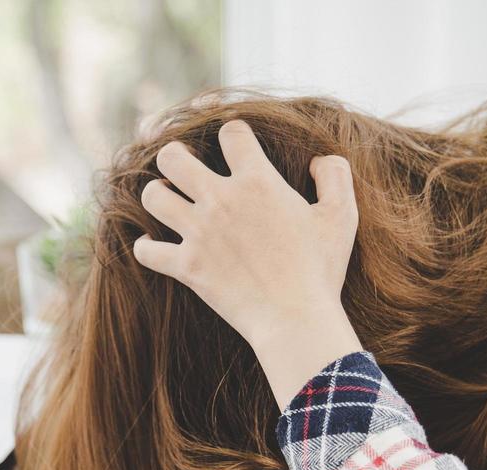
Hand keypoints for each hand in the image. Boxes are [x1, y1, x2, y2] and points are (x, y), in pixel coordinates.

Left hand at [133, 120, 363, 408]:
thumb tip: (318, 160)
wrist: (296, 319)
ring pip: (153, 196)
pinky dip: (145, 247)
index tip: (235, 145)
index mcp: (258, 181)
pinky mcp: (187, 267)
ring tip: (168, 200)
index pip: (231, 133)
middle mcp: (222, 200)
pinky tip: (152, 245)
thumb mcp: (342, 216)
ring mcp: (199, 234)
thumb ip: (335, 175)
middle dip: (174, 155)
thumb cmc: (321, 269)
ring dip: (157, 194)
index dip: (233, 134)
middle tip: (183, 167)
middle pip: (173, 157)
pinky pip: (147, 251)